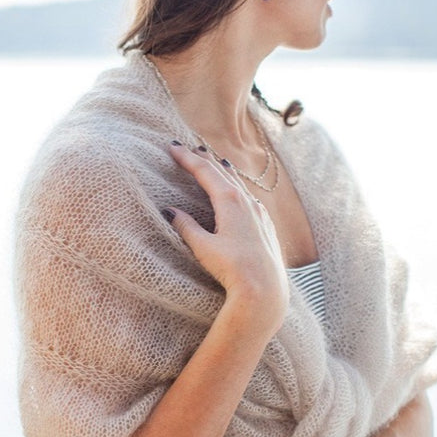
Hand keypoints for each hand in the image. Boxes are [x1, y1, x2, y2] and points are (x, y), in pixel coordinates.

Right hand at [166, 143, 288, 333]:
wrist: (265, 289)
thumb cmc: (233, 269)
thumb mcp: (203, 247)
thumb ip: (186, 227)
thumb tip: (170, 211)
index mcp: (230, 201)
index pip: (205, 171)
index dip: (187, 158)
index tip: (172, 147)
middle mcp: (247, 201)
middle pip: (222, 172)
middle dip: (204, 159)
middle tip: (189, 148)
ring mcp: (259, 212)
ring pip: (238, 182)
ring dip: (222, 170)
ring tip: (213, 161)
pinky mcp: (266, 225)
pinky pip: (248, 196)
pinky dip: (237, 186)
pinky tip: (237, 192)